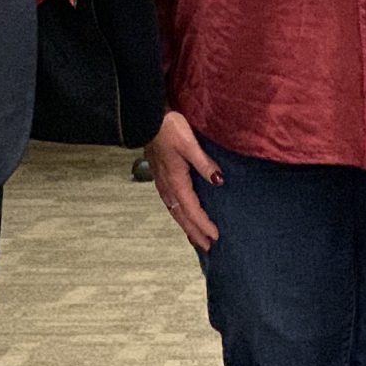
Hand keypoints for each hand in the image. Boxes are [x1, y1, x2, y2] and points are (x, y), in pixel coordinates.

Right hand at [146, 109, 220, 250]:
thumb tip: (218, 181)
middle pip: (182, 216)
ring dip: (186, 225)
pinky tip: (182, 214)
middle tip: (207, 246)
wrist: (147, 118)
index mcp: (176, 181)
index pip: (192, 209)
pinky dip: (178, 213)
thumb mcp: (189, 144)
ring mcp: (162, 182)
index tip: (215, 236)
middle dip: (194, 232)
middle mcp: (167, 186)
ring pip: (175, 211)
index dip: (203, 224)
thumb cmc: (169, 128)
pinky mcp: (160, 176)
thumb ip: (204, 163)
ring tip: (196, 237)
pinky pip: (170, 202)